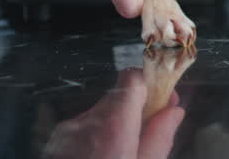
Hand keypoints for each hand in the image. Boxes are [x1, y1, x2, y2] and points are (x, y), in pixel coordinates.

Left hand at [41, 69, 184, 158]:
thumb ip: (159, 139)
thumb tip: (174, 111)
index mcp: (113, 124)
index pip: (132, 78)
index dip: (150, 85)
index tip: (164, 101)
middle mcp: (87, 120)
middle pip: (117, 98)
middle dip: (136, 112)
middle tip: (148, 138)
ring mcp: (66, 132)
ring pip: (99, 116)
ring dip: (114, 129)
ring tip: (121, 157)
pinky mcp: (54, 144)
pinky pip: (82, 131)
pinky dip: (95, 140)